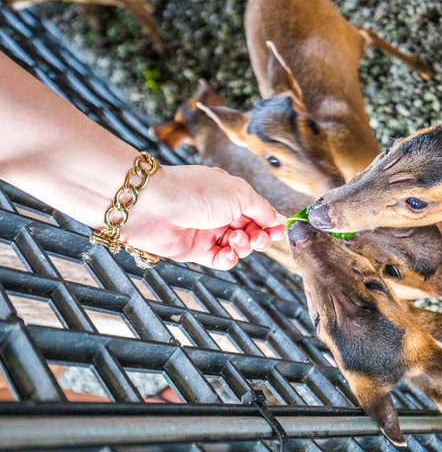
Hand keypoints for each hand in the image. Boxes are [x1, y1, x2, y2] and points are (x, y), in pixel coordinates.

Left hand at [121, 165, 285, 269]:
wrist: (152, 204)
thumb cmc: (193, 191)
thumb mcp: (239, 193)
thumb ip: (261, 208)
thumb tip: (277, 219)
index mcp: (231, 194)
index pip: (258, 212)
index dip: (270, 223)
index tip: (279, 231)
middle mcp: (220, 213)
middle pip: (251, 232)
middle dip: (260, 237)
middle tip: (259, 238)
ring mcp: (208, 232)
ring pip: (239, 248)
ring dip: (244, 246)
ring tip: (237, 239)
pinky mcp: (195, 250)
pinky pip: (222, 260)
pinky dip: (230, 259)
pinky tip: (229, 252)